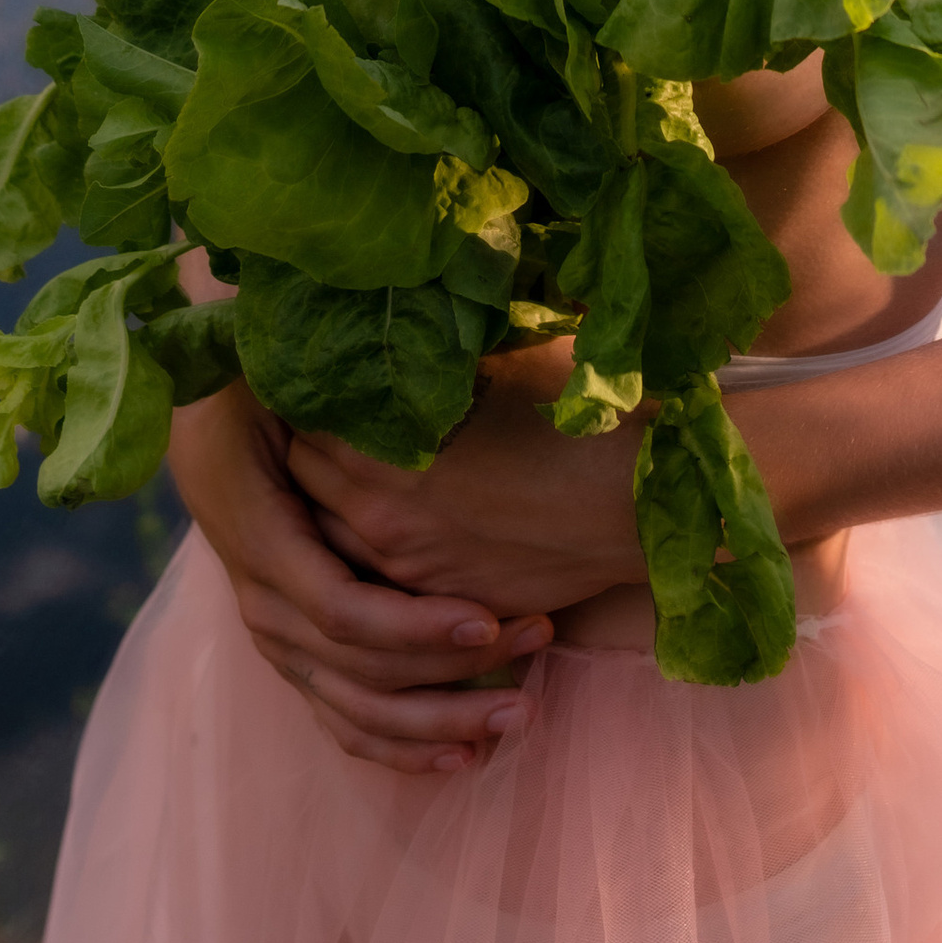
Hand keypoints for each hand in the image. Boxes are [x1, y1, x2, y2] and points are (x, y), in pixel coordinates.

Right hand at [167, 379, 556, 775]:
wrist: (204, 415)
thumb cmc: (257, 393)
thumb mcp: (285, 394)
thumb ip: (337, 424)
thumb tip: (400, 425)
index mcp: (266, 545)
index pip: (344, 612)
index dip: (416, 626)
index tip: (487, 618)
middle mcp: (266, 608)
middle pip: (363, 670)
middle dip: (455, 670)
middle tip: (538, 640)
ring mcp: (278, 641)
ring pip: (361, 711)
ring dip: (443, 722)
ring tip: (519, 715)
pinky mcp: (294, 658)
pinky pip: (345, 722)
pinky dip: (402, 748)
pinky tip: (462, 758)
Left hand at [285, 369, 644, 628]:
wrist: (638, 503)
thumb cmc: (569, 420)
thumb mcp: (488, 369)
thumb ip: (422, 368)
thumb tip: (391, 339)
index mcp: (380, 458)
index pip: (302, 425)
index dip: (309, 398)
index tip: (318, 376)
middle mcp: (380, 523)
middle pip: (305, 484)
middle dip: (313, 452)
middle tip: (332, 421)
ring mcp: (412, 572)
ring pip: (336, 539)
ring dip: (339, 507)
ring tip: (366, 470)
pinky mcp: (446, 603)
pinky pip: (384, 579)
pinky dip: (382, 550)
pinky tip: (409, 519)